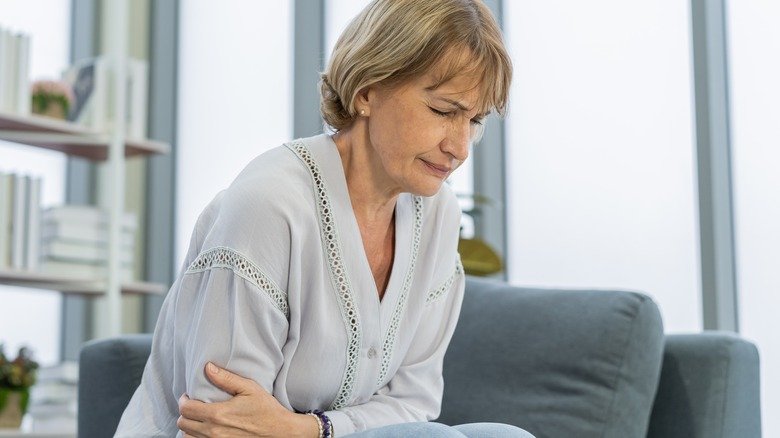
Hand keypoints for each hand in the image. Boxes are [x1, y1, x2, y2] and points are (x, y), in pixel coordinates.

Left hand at [177, 362, 317, 437]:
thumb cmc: (266, 409)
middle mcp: (213, 431)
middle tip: (193, 405)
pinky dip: (196, 437)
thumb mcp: (249, 388)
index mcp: (218, 414)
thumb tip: (207, 367)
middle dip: (185, 412)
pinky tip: (204, 429)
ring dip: (189, 427)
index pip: (185, 409)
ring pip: (186, 436)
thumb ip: (226, 378)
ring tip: (198, 418)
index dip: (183, 400)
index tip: (188, 395)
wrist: (279, 432)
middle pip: (182, 423)